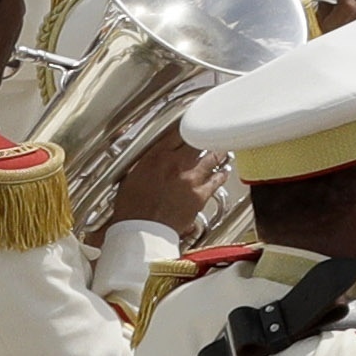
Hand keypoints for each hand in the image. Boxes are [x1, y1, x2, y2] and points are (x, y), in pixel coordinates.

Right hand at [108, 136, 227, 234]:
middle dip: (204, 137)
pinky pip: (217, 180)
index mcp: (157, 157)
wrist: (142, 231)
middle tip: (209, 134)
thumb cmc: (132, 209)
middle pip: (198, 141)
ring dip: (217, 152)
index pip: (177, 132)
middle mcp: (177, 164)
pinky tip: (224, 171)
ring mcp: (191, 179)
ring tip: (221, 149)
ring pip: (212, 157)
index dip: (187, 126)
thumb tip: (151, 159)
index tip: (191, 123)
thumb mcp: (131, 178)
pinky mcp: (200, 195)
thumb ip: (145, 164)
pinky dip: (222, 174)